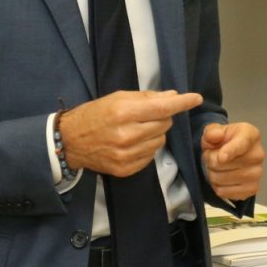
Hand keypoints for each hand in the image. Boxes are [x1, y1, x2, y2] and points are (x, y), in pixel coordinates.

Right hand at [58, 90, 201, 177]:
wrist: (70, 142)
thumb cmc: (95, 114)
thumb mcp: (118, 97)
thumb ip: (147, 98)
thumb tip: (173, 96)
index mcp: (124, 113)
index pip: (162, 108)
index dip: (182, 103)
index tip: (196, 98)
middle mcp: (127, 136)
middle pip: (164, 124)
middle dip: (163, 117)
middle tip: (146, 114)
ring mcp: (127, 155)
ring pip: (160, 141)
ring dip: (155, 133)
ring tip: (137, 129)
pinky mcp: (126, 169)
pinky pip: (151, 156)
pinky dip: (147, 147)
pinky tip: (133, 143)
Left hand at [201, 122, 264, 200]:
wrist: (230, 155)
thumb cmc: (223, 141)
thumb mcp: (214, 130)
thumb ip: (212, 131)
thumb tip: (215, 136)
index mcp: (251, 135)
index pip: (241, 143)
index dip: (230, 151)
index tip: (221, 157)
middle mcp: (258, 154)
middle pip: (224, 163)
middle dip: (210, 161)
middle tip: (212, 157)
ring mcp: (257, 173)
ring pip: (222, 179)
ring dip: (212, 175)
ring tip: (216, 167)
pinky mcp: (253, 189)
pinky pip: (226, 193)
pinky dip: (218, 188)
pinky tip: (222, 179)